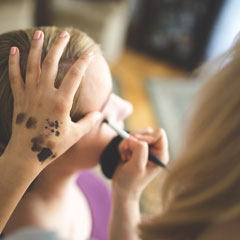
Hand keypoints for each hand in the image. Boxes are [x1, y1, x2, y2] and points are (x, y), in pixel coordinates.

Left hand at [4, 30, 101, 168]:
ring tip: (40, 34)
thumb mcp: (75, 135)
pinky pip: (14, 77)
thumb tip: (100, 114)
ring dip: (36, 48)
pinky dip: (14, 63)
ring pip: (32, 66)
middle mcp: (45, 95)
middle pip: (52, 64)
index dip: (84, 62)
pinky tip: (15, 50)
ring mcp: (30, 95)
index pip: (75, 76)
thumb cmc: (52, 146)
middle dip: (59, 46)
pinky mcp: (19, 99)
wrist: (26, 155)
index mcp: (61, 102)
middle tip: (64, 33)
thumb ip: (89, 122)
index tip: (90, 54)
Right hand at [112, 128, 168, 200]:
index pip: (159, 134)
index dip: (147, 136)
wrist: (122, 189)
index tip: (136, 143)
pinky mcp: (136, 149)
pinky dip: (124, 145)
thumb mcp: (137, 167)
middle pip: (147, 132)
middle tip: (127, 149)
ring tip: (125, 155)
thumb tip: (136, 138)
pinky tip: (123, 156)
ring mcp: (145, 149)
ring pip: (137, 134)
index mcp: (161, 155)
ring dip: (127, 143)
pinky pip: (129, 139)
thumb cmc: (131, 182)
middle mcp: (155, 150)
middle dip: (134, 139)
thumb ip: (140, 150)